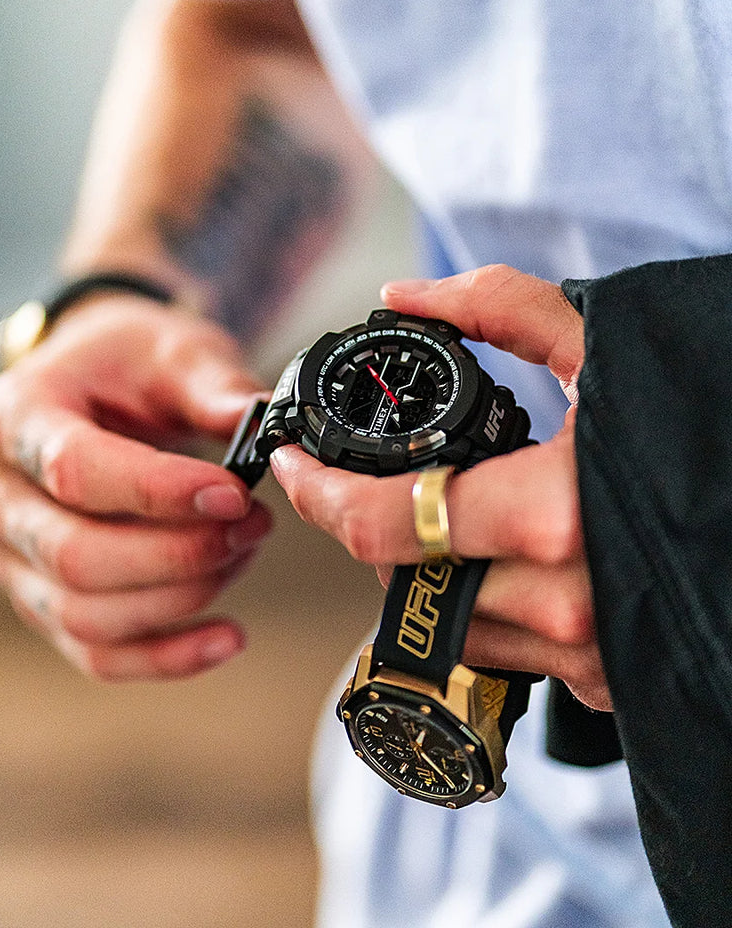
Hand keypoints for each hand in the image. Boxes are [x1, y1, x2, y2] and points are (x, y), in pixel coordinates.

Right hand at [0, 293, 272, 679]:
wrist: (98, 386)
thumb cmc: (130, 365)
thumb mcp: (174, 351)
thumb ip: (215, 387)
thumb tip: (260, 422)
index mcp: (16, 418)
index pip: (75, 470)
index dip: (160, 492)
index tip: (235, 491)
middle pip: (77, 556)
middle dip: (181, 552)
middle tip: (253, 524)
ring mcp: (16, 558)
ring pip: (89, 615)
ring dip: (183, 597)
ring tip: (244, 552)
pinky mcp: (47, 601)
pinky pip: (98, 655)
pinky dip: (168, 657)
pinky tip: (228, 637)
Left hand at [271, 265, 610, 709]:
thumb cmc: (700, 423)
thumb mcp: (606, 345)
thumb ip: (499, 307)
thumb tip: (403, 298)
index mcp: (548, 515)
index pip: (382, 526)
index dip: (318, 496)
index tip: (290, 468)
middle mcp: (559, 601)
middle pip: (405, 580)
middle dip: (385, 531)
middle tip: (408, 481)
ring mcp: (582, 655)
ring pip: (449, 621)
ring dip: (436, 569)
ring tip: (478, 517)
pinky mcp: (602, 683)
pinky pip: (506, 652)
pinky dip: (492, 606)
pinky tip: (526, 562)